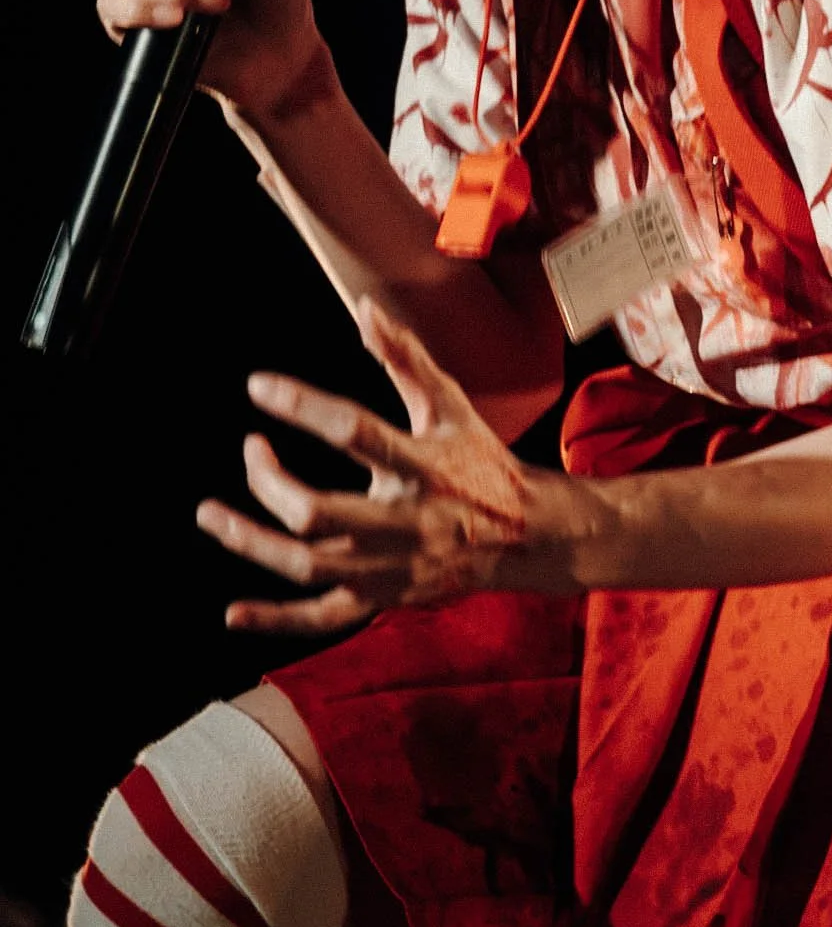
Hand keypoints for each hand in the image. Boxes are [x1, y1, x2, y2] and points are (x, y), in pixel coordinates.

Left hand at [195, 300, 542, 633]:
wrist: (525, 537)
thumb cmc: (480, 460)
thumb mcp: (450, 405)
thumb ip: (405, 358)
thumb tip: (366, 308)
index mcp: (423, 465)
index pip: (354, 432)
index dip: (302, 405)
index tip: (258, 385)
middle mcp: (405, 521)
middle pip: (318, 513)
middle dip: (268, 483)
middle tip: (249, 450)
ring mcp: (390, 567)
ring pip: (309, 565)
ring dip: (251, 541)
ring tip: (210, 515)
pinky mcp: (383, 598)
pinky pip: (323, 617)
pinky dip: (277, 619)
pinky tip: (234, 612)